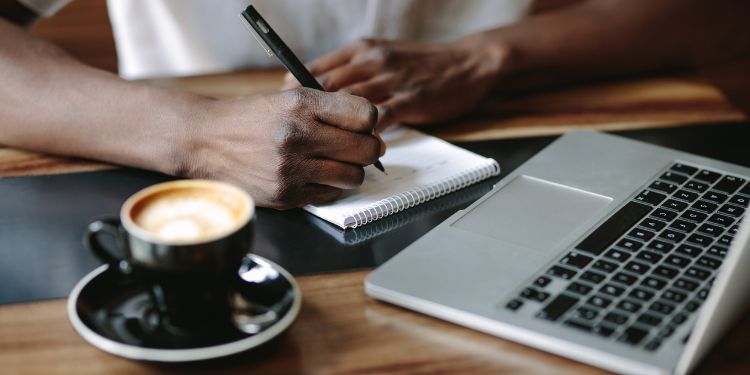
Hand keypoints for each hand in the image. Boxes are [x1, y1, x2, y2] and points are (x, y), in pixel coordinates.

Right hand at [180, 88, 383, 208]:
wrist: (202, 140)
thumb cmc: (249, 118)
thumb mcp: (286, 97)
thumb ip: (328, 108)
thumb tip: (372, 128)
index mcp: (300, 104)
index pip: (365, 115)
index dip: (368, 121)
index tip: (361, 126)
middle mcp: (297, 135)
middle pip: (366, 149)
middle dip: (367, 149)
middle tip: (356, 148)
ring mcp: (291, 168)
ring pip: (353, 176)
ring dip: (350, 170)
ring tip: (334, 162)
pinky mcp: (285, 194)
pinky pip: (329, 194)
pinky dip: (328, 187)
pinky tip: (312, 175)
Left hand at [283, 37, 506, 128]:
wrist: (468, 62)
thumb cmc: (423, 64)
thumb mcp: (384, 55)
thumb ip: (355, 71)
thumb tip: (323, 93)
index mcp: (361, 50)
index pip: (315, 69)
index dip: (296, 91)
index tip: (286, 111)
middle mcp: (371, 61)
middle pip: (325, 87)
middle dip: (308, 114)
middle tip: (296, 136)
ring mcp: (390, 80)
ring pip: (347, 105)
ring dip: (332, 129)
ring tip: (320, 148)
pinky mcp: (408, 99)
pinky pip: (377, 120)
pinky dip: (363, 137)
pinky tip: (356, 149)